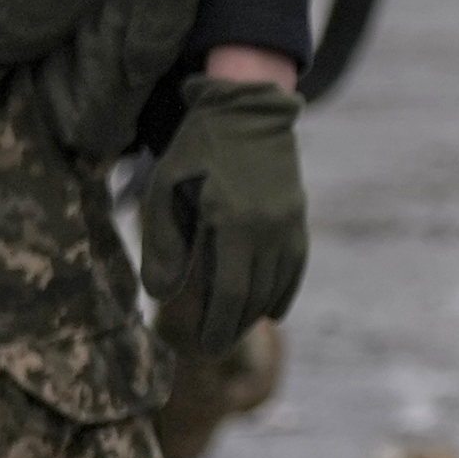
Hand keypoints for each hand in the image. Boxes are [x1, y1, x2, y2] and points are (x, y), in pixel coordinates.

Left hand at [143, 75, 308, 350]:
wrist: (246, 109)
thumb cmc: (197, 150)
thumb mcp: (166, 190)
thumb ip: (164, 245)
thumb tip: (160, 295)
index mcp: (234, 221)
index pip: (232, 291)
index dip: (219, 325)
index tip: (205, 348)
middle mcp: (269, 227)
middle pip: (256, 296)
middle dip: (234, 326)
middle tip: (213, 348)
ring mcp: (289, 223)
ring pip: (278, 285)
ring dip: (256, 312)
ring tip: (233, 329)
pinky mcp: (298, 217)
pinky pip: (295, 266)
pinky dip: (284, 292)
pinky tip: (271, 310)